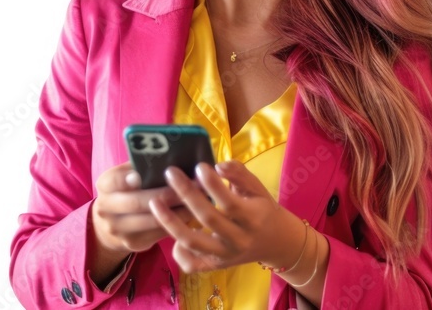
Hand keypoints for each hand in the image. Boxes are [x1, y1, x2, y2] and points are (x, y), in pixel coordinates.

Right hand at [91, 161, 193, 254]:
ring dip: (178, 210)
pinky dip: (177, 223)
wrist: (111, 224)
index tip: (144, 174)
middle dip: (167, 194)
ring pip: (152, 220)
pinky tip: (193, 213)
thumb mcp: (125, 175)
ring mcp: (118, 229)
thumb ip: (140, 167)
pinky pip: (159, 233)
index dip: (128, 179)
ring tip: (198, 199)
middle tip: (192, 185)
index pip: (115, 180)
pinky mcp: (133, 243)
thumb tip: (171, 155)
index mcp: (105, 185)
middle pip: (137, 202)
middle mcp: (106, 208)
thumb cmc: (127, 190)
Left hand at [148, 160, 302, 273]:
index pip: (229, 202)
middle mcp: (238, 240)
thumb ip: (239, 174)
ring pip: (193, 243)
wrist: (275, 243)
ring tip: (155, 202)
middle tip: (170, 173)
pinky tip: (171, 232)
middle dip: (186, 194)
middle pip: (208, 219)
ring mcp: (225, 256)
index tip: (199, 165)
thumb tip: (218, 164)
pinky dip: (178, 251)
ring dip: (171, 222)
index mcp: (252, 219)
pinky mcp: (215, 266)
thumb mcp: (258, 188)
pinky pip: (192, 264)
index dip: (212, 185)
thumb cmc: (263, 209)